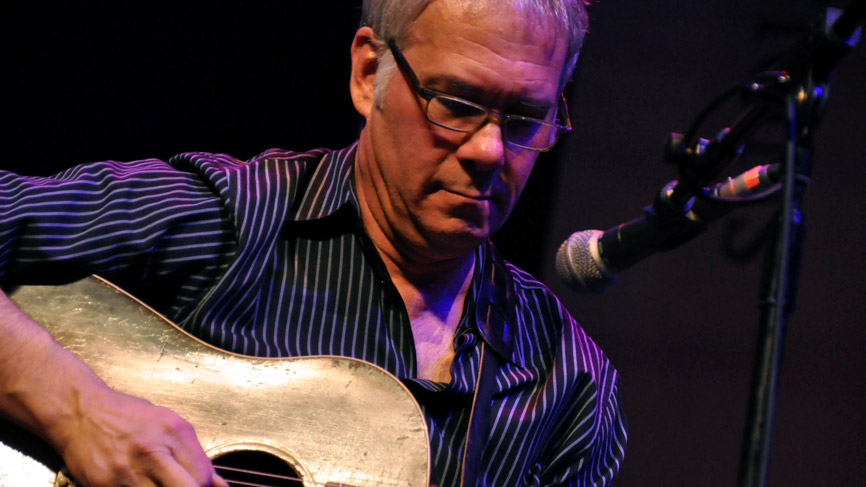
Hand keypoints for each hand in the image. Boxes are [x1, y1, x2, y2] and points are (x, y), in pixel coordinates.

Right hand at [55, 387, 227, 486]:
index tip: (202, 486)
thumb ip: (195, 455)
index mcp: (173, 432)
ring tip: (160, 483)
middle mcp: (152, 452)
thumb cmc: (126, 417)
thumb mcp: (170, 424)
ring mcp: (127, 473)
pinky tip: (144, 485)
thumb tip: (219, 485)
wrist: (81, 413)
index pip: (203, 476)